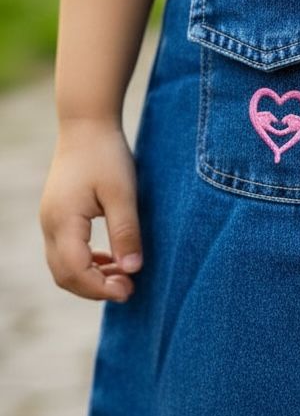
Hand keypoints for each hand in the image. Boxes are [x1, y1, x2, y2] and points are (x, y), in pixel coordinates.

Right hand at [38, 119, 142, 301]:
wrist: (86, 125)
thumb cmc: (106, 155)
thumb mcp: (123, 193)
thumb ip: (126, 232)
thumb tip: (133, 269)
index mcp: (63, 221)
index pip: (75, 271)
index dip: (100, 289)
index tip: (129, 291)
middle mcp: (50, 225)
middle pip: (64, 275)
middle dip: (95, 289)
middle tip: (129, 289)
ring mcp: (50, 221)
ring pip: (63, 266)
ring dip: (91, 277)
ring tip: (124, 276)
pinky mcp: (57, 216)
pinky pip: (66, 252)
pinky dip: (87, 263)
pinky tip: (112, 260)